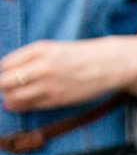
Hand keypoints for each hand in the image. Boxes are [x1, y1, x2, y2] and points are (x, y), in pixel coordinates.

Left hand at [0, 38, 136, 111]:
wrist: (109, 65)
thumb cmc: (79, 56)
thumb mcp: (54, 48)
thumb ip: (28, 58)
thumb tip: (4, 74)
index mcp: (41, 50)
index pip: (5, 64)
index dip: (4, 71)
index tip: (8, 74)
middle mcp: (43, 66)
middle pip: (5, 82)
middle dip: (3, 86)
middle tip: (8, 87)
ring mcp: (50, 84)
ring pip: (13, 96)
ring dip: (9, 98)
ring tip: (14, 96)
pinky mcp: (57, 99)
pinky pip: (29, 106)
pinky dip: (20, 106)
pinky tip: (21, 103)